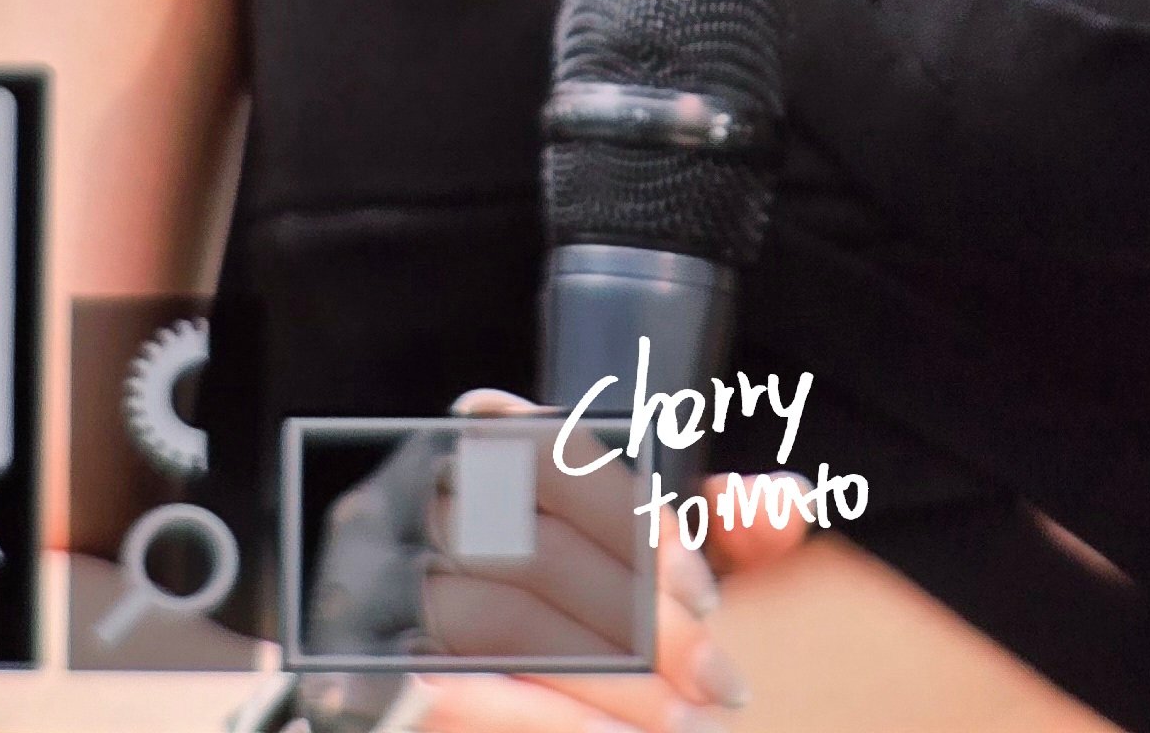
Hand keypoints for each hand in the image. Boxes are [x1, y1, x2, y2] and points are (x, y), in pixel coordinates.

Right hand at [305, 386, 787, 731]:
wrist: (439, 699)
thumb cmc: (555, 618)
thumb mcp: (626, 558)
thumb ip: (701, 531)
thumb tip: (781, 508)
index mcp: (470, 445)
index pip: (560, 463)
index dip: (640, 529)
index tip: (710, 596)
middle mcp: (411, 501)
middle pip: (545, 553)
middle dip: (648, 627)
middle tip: (725, 688)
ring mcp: (376, 591)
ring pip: (513, 628)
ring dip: (617, 687)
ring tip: (692, 725)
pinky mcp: (368, 676)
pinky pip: (467, 695)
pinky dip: (553, 721)